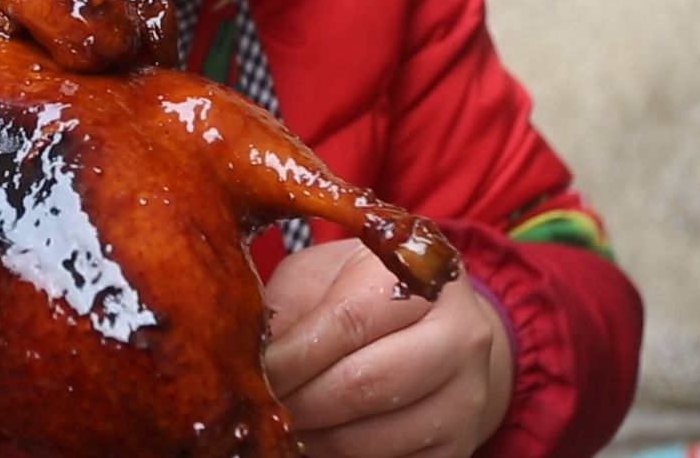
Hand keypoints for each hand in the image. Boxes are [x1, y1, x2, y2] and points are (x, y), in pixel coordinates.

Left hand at [263, 238, 512, 457]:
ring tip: (283, 421)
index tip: (254, 369)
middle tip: (261, 402)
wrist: (442, 328)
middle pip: (365, 385)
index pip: (350, 322)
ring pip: (373, 438)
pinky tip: (313, 439)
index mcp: (424, 281)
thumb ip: (290, 305)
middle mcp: (458, 339)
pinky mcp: (458, 447)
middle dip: (299, 400)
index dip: (293, 354)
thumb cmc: (363, 292)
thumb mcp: (325, 275)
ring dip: (314, 437)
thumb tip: (250, 352)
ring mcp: (465, 399)